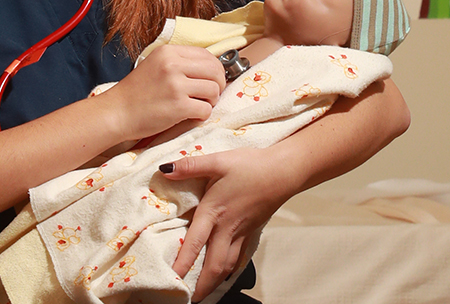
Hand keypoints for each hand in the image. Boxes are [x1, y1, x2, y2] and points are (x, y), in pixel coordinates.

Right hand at [100, 45, 224, 142]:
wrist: (116, 113)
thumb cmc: (136, 93)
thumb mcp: (155, 65)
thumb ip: (179, 63)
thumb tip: (211, 68)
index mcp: (168, 52)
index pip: (206, 54)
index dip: (215, 68)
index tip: (213, 79)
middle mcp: (173, 65)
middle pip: (215, 70)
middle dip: (219, 84)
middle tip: (212, 94)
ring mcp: (176, 86)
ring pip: (214, 90)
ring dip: (211, 100)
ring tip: (200, 105)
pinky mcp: (178, 106)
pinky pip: (205, 109)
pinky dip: (202, 115)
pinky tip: (192, 115)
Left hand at [161, 147, 294, 301]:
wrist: (285, 170)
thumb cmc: (252, 165)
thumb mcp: (218, 160)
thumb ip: (190, 166)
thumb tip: (164, 169)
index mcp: (213, 211)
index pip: (194, 244)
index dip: (181, 264)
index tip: (170, 279)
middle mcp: (227, 227)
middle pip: (213, 265)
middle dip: (200, 286)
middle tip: (187, 298)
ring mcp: (241, 232)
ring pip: (227, 265)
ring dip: (213, 281)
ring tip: (202, 292)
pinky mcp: (251, 231)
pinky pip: (239, 256)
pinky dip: (229, 269)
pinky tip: (225, 272)